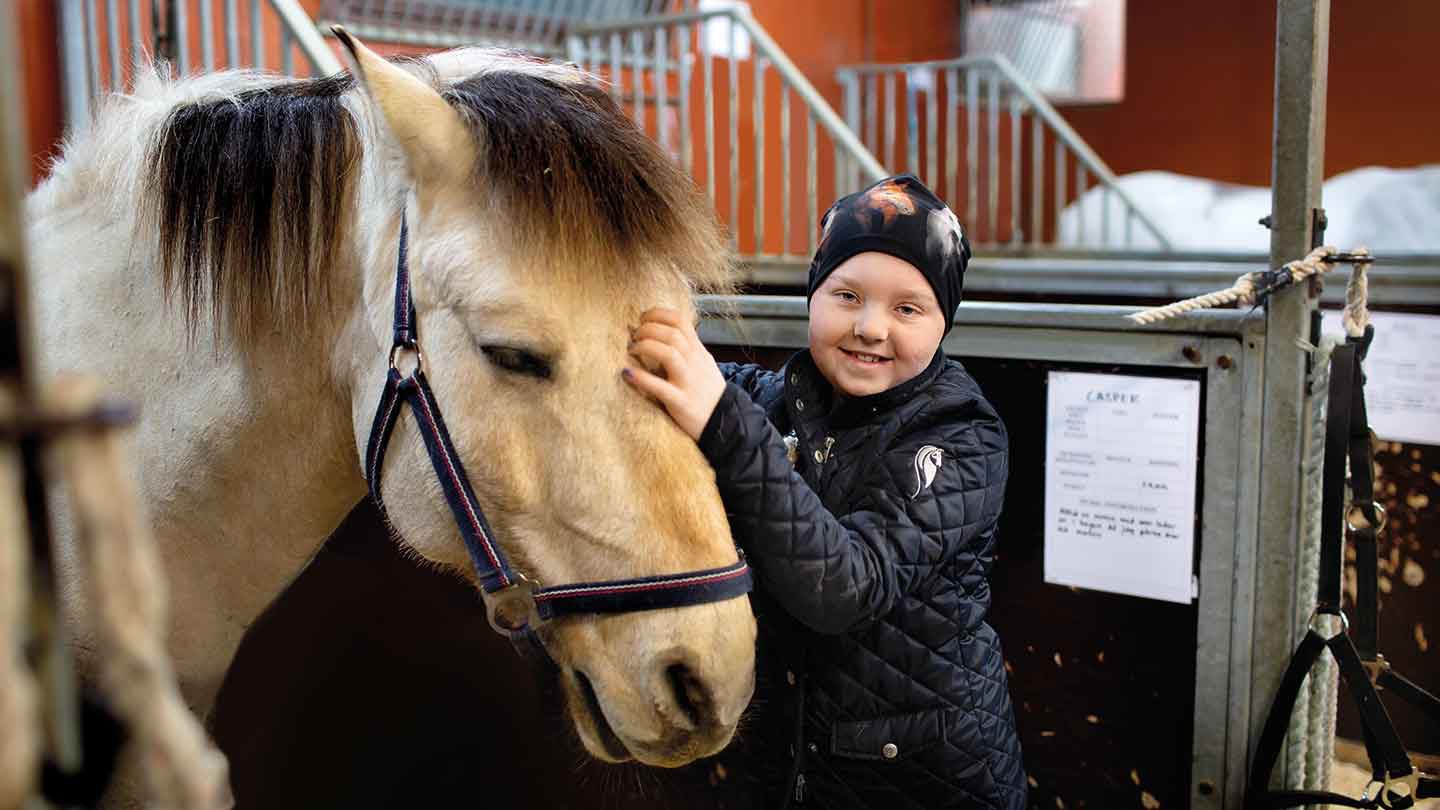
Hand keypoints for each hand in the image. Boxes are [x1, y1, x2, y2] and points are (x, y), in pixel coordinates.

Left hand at [622, 308, 725, 440]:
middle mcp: (695, 362)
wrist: (726, 422)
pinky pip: (660, 387)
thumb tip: (659, 333)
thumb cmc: (707, 392)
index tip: (642, 318)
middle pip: (672, 333)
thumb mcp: (702, 363)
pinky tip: (627, 373)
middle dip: (648, 329)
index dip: (658, 314)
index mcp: (698, 351)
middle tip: (634, 336)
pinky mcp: (681, 402)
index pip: (680, 320)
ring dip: (645, 346)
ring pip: (669, 353)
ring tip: (631, 350)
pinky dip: (641, 378)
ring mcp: (688, 381)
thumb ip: (685, 348)